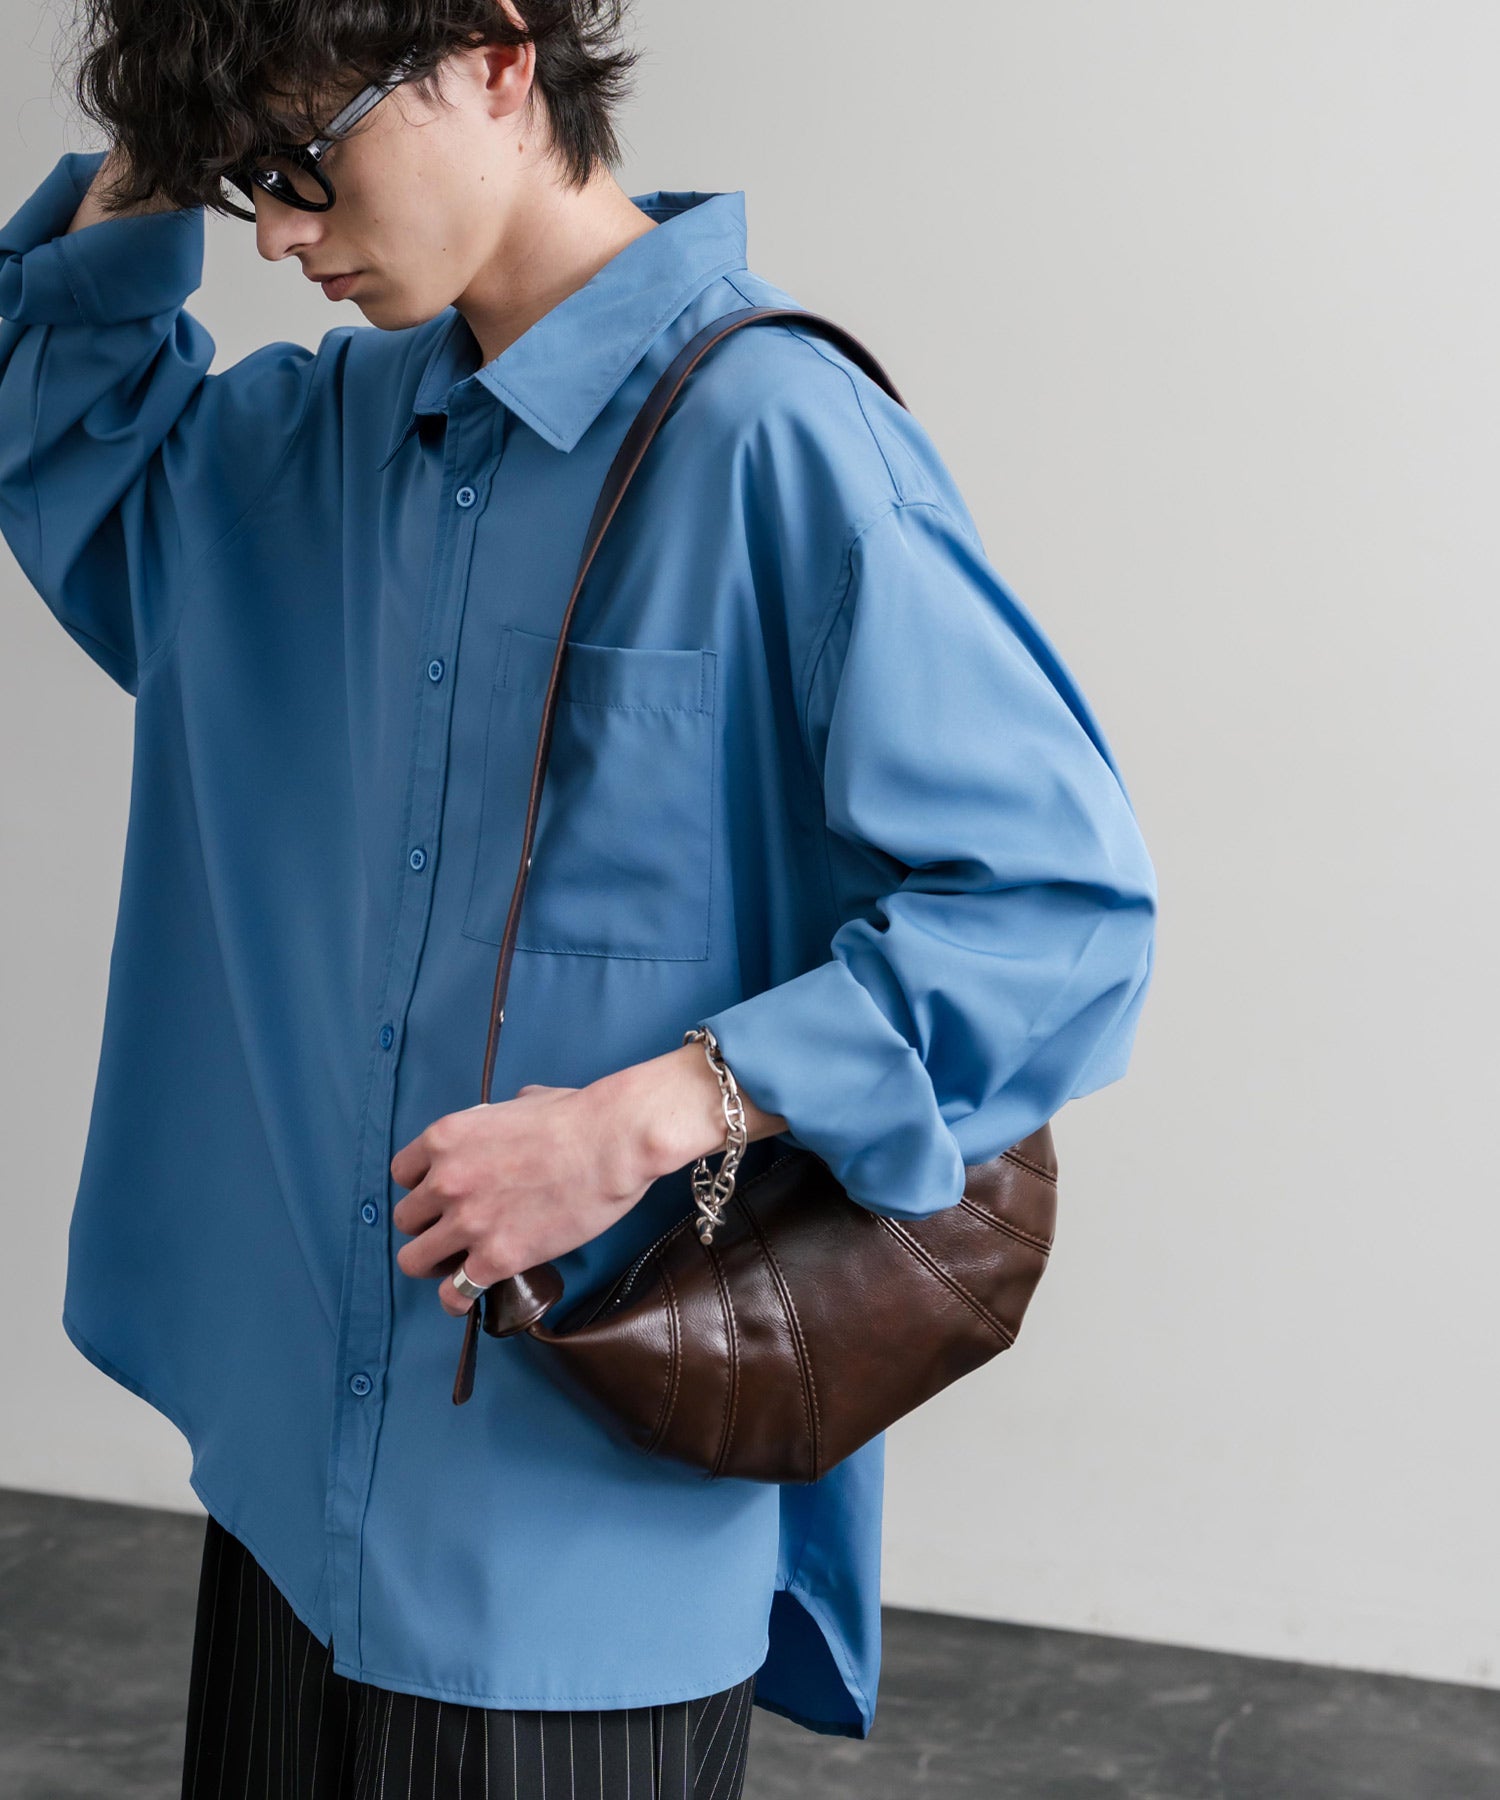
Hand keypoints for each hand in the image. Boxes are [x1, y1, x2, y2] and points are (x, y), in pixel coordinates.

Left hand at [389, 1081, 654, 1318]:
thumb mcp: (523, 1102)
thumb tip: (515, 1112)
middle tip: (454, 1231)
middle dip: (429, 1225)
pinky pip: (453, 1295)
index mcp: (446, 1138)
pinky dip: (457, 1301)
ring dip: (435, 1265)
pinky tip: (468, 1299)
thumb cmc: (578, 1116)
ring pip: (415, 1261)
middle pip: (406, 1219)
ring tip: (456, 1266)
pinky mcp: (496, 1258)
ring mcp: (468, 1222)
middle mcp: (445, 1181)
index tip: (441, 1196)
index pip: (402, 1173)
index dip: (422, 1187)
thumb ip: (501, 1116)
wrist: (611, 1143)